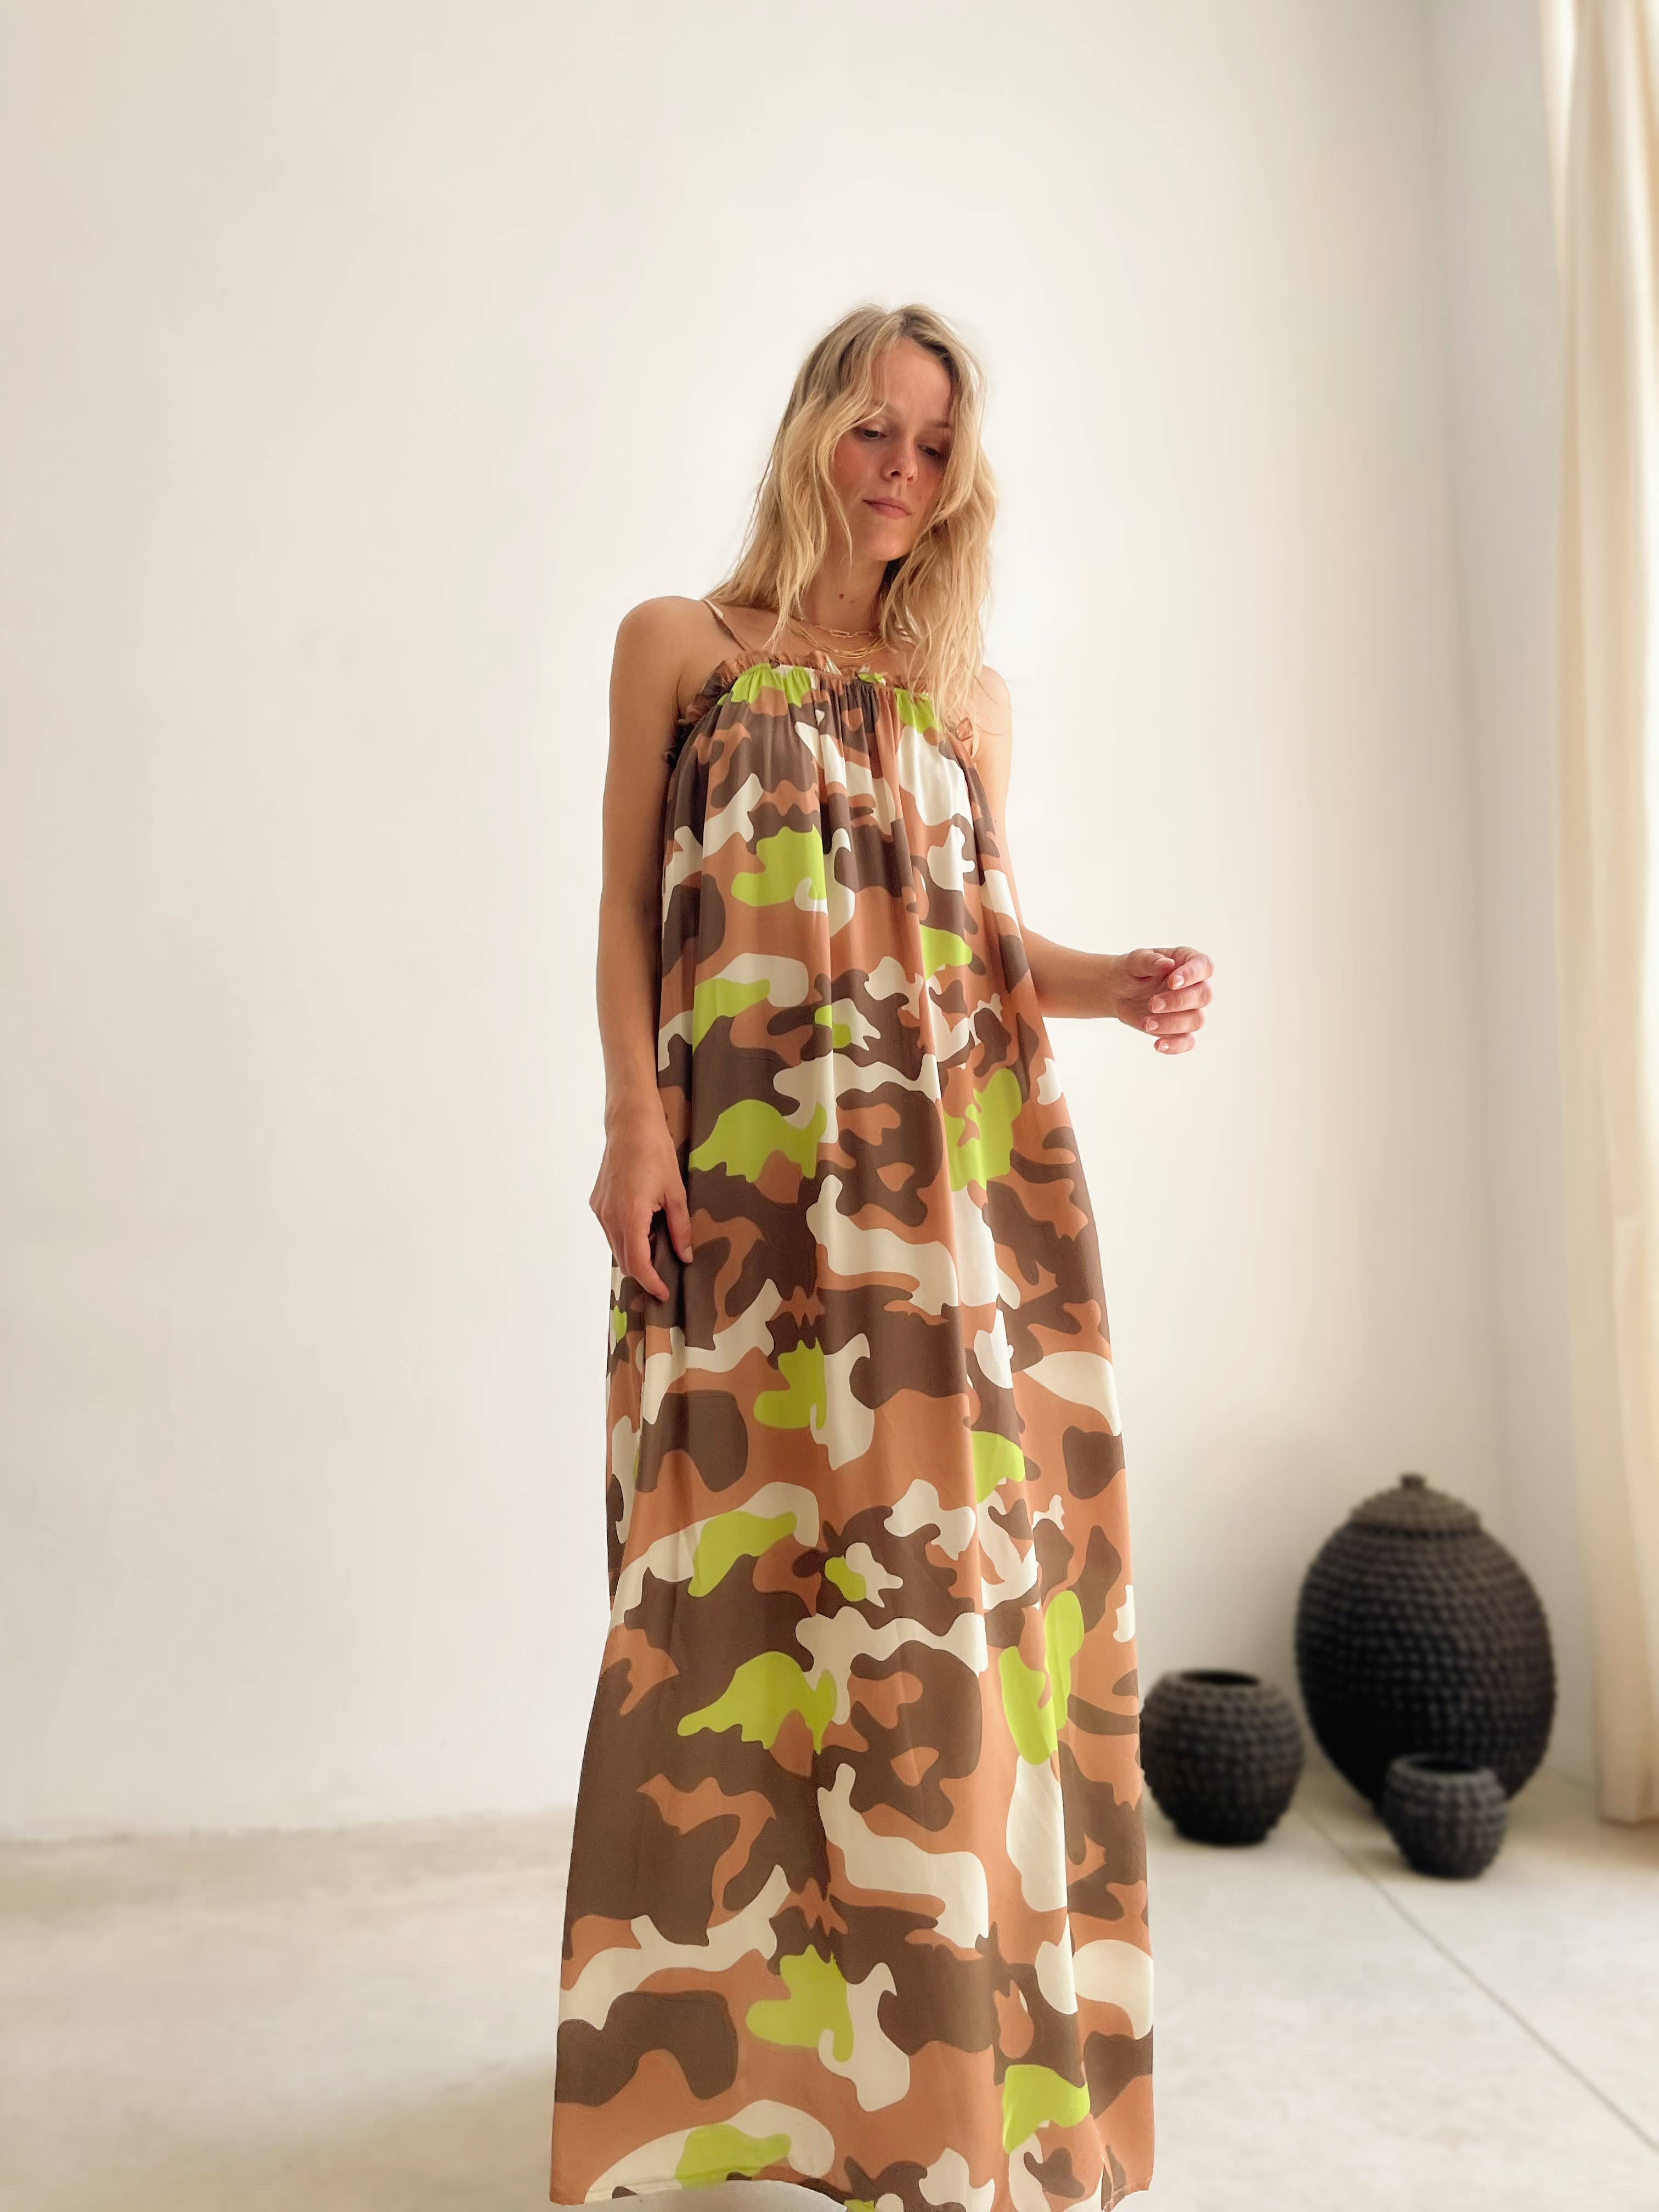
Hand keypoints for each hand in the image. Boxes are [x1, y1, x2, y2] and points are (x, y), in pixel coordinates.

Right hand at [589, 1100, 692, 1297]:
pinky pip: (611, 1230)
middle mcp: (609, 1216)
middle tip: (664, 1277)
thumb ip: (680, 1228)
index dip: (651, 1282)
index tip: (663, 1293)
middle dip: (644, 1272)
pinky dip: (626, 1237)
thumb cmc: (656, 1153)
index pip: (637, 1263)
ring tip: (658, 1247)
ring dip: (635, 1253)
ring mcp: (600, 1209)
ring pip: (616, 1246)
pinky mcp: (597, 1202)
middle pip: (624, 1259)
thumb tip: (684, 1255)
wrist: (630, 1125)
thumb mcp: (676, 1193)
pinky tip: (644, 1228)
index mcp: (631, 1215)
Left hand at [1113, 946, 1213, 1053]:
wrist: (1118, 991)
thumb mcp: (1134, 961)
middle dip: (1178, 1002)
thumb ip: (1150, 960)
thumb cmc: (1130, 971)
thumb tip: (1167, 964)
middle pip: (1204, 995)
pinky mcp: (1180, 1030)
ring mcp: (1190, 1009)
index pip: (1204, 966)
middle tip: (1152, 1004)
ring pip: (1197, 1020)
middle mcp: (1195, 985)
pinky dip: (1176, 1046)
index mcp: (1188, 962)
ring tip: (1147, 1023)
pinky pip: (1188, 1041)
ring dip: (1172, 1024)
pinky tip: (1158, 1045)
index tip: (1172, 982)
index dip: (1193, 975)